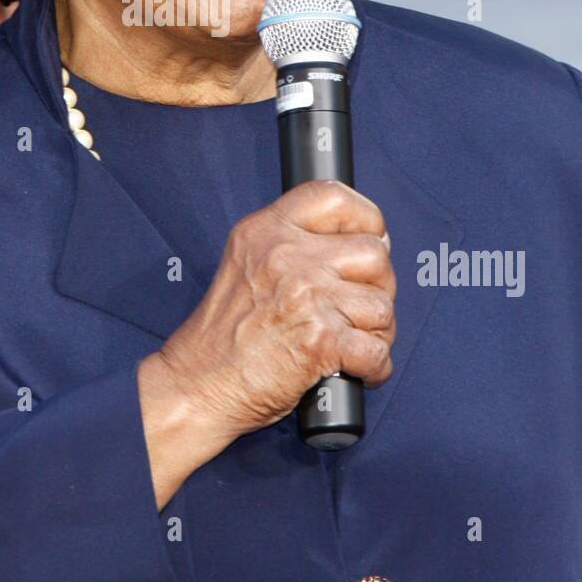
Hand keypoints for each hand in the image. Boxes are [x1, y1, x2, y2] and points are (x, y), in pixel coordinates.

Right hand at [151, 180, 394, 442]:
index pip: (335, 198)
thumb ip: (294, 243)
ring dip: (377, 332)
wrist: (198, 383)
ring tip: (350, 341)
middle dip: (378, 285)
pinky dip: (374, 367)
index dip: (366, 219)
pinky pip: (377, 351)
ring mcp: (305, 297)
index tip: (370, 239)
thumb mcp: (246, 262)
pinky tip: (354, 368)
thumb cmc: (224, 334)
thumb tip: (369, 240)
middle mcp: (286, 256)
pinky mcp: (319, 341)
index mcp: (266, 231)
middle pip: (374, 253)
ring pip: (382, 305)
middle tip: (355, 307)